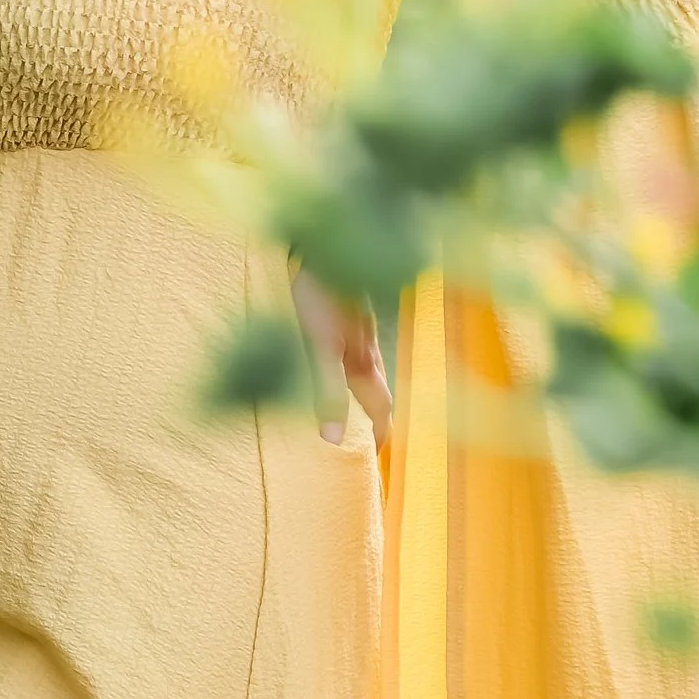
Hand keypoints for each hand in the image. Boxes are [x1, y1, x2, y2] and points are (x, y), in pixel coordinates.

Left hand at [291, 272, 392, 445]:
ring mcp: (359, 325)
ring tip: (351, 404)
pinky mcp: (347, 306)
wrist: (321, 243)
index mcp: (363, 361)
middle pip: (376, 387)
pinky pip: (355, 345)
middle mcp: (367, 345)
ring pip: (366, 365)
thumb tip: (334, 441)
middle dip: (374, 413)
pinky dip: (349, 363)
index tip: (374, 455)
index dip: (378, 433)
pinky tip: (336, 356)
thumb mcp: (318, 349)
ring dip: (361, 387)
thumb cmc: (318, 295)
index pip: (379, 407)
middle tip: (366, 435)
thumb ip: (327, 393)